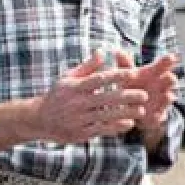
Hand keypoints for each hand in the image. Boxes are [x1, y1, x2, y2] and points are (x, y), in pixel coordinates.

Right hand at [29, 53, 149, 143]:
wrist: (39, 119)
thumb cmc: (58, 95)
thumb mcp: (68, 77)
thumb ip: (87, 66)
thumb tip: (102, 51)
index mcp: (75, 87)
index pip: (99, 79)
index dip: (116, 76)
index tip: (133, 73)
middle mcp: (78, 103)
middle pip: (106, 98)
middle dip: (127, 96)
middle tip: (144, 94)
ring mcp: (79, 119)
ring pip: (107, 115)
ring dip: (126, 113)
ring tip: (142, 110)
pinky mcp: (81, 133)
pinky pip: (101, 130)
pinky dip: (116, 127)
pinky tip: (129, 123)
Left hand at [112, 51, 179, 138]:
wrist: (134, 109)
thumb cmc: (132, 86)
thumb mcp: (128, 75)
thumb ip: (125, 64)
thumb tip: (118, 51)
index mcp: (154, 74)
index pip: (164, 65)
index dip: (168, 61)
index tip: (171, 57)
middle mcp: (161, 86)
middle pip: (170, 80)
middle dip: (170, 79)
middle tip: (168, 76)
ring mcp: (161, 100)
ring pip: (168, 98)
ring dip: (167, 97)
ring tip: (167, 96)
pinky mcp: (158, 115)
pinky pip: (160, 116)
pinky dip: (158, 115)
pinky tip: (155, 116)